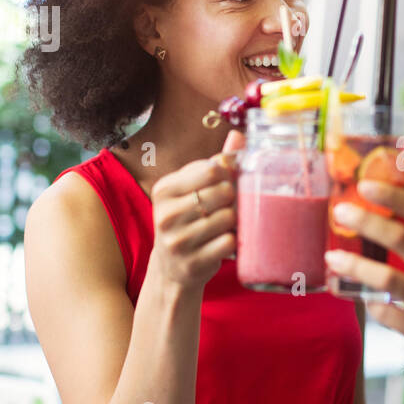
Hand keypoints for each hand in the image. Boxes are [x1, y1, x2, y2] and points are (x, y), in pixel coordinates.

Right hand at [150, 129, 242, 290]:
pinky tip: (225, 242)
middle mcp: (166, 214)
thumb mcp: (191, 189)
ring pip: (229, 217)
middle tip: (228, 207)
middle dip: (233, 198)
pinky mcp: (193, 263)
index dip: (228, 174)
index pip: (211, 170)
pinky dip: (235, 241)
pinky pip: (230, 242)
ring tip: (226, 225)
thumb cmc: (187, 221)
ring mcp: (178, 241)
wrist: (172, 268)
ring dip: (235, 221)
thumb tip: (239, 134)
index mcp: (164, 189)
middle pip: (223, 192)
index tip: (227, 182)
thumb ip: (215, 163)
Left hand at [324, 181, 403, 359]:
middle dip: (369, 223)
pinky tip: (361, 298)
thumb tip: (370, 205)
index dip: (395, 197)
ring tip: (332, 258)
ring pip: (393, 280)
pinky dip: (370, 303)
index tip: (364, 186)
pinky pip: (389, 315)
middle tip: (339, 212)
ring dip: (357, 267)